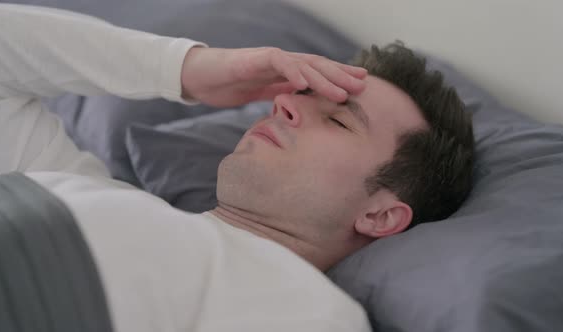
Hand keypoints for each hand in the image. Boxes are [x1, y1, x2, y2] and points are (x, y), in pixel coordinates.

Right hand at [180, 47, 366, 107]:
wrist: (198, 77)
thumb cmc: (228, 85)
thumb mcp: (261, 93)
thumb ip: (281, 93)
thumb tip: (301, 102)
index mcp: (285, 71)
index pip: (317, 73)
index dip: (339, 78)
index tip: (360, 86)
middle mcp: (281, 62)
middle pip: (317, 66)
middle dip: (341, 76)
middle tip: (363, 86)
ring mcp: (268, 59)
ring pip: (302, 65)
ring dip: (324, 78)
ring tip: (343, 92)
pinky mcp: (253, 60)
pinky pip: (277, 62)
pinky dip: (293, 71)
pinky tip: (306, 82)